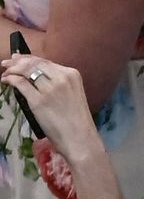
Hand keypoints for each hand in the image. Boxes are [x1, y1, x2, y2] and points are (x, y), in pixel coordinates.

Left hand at [0, 54, 100, 168]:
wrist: (81, 140)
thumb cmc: (78, 122)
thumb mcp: (73, 95)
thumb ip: (59, 84)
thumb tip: (38, 76)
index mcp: (72, 74)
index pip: (45, 61)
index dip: (29, 58)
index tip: (19, 59)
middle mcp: (61, 78)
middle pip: (34, 63)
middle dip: (18, 61)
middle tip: (7, 63)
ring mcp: (49, 89)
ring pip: (25, 71)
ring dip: (12, 69)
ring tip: (5, 71)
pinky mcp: (38, 101)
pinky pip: (20, 83)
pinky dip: (10, 79)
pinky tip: (6, 81)